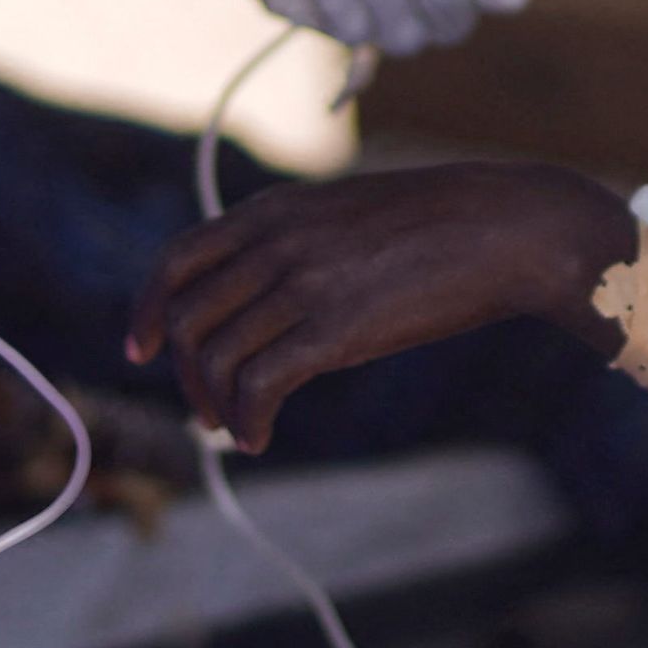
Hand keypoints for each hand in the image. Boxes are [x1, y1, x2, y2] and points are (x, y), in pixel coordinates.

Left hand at [127, 163, 629, 451]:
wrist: (504, 228)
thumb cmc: (438, 224)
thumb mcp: (344, 212)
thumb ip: (294, 242)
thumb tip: (259, 295)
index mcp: (273, 210)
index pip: (178, 259)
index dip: (150, 308)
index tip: (143, 347)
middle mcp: (275, 242)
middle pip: (191, 319)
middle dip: (188, 372)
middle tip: (208, 408)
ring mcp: (302, 284)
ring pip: (218, 357)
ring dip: (217, 405)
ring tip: (239, 427)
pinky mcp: (334, 330)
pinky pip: (258, 386)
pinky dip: (248, 420)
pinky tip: (262, 436)